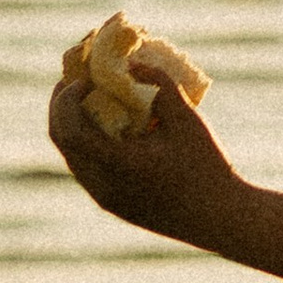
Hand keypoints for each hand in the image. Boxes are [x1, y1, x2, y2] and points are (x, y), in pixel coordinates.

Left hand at [48, 61, 241, 249]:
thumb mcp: (188, 121)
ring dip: (73, 122)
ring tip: (91, 98)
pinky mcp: (112, 204)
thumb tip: (132, 63)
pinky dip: (87, 141)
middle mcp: (103, 186)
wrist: (220, 219)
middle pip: (62, 141)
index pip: (70, 131)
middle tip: (76, 79)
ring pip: (72, 155)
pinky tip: (108, 125)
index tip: (84, 77)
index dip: (67, 99)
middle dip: (62, 105)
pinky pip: (86, 167)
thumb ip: (160, 87)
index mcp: (119, 166)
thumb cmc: (208, 168)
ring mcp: (105, 199)